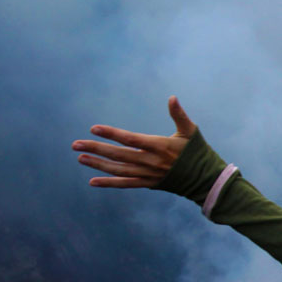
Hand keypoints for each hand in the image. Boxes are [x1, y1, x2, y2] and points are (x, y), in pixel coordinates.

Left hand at [73, 96, 197, 187]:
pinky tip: (92, 182)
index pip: (130, 139)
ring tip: (80, 157)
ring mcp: (148, 175)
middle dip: (96, 149)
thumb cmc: (197, 152)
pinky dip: (109, 183)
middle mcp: (151, 162)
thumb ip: (179, 114)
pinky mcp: (148, 184)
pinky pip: (125, 184)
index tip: (93, 128)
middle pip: (119, 155)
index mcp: (159, 146)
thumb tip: (172, 97)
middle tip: (75, 144)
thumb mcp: (190, 131)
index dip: (111, 134)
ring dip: (98, 165)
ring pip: (118, 170)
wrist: (205, 180)